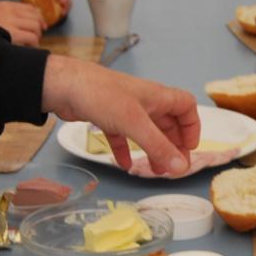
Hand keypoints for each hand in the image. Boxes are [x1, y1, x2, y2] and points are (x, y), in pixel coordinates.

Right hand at [0, 0, 43, 45]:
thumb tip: (33, 22)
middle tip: (36, 37)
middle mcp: (8, 10)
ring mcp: (10, 21)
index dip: (38, 17)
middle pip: (35, 16)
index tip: (41, 26)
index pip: (29, 8)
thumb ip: (10, 18)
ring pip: (35, 26)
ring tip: (31, 43)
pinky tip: (30, 47)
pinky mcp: (12, 33)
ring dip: (36, 36)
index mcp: (5, 5)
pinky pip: (32, 37)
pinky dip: (34, 43)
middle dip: (38, 27)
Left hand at [41, 57, 199, 175]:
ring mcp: (124, 109)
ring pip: (146, 131)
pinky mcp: (106, 116)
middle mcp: (144, 101)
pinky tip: (124, 165)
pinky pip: (122, 136)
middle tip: (174, 167)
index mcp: (156, 96)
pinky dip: (126, 150)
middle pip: (167, 123)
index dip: (192, 126)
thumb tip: (182, 168)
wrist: (63, 85)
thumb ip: (158, 146)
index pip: (185, 106)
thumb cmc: (101, 95)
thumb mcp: (134, 123)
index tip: (189, 147)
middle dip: (173, 145)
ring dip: (153, 150)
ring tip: (155, 170)